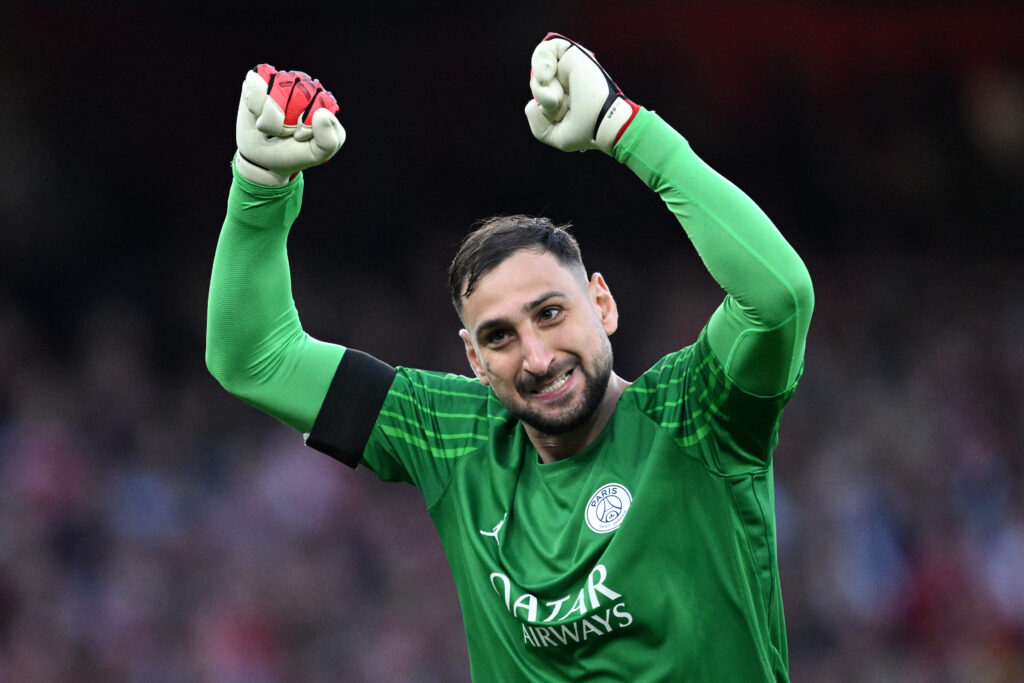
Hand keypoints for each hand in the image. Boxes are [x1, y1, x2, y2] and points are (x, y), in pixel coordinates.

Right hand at [235, 65, 345, 185]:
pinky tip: (258, 115)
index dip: (306, 124)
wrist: (262, 158)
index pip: (320, 101)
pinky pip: (256, 85)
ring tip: (272, 127)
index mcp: (322, 101)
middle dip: (287, 123)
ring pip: (277, 89)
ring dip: (270, 118)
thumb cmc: (293, 152)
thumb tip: (321, 113)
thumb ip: (329, 140)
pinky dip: (255, 107)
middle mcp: (303, 84)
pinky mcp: (257, 79)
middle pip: (299, 92)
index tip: (300, 136)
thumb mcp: (316, 154)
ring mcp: (280, 80)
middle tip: (285, 132)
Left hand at [524, 33, 638, 154]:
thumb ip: (536, 120)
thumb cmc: (584, 131)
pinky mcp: (572, 55)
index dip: (542, 108)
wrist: (603, 121)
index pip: (539, 94)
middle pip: (537, 82)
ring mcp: (568, 67)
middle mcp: (565, 80)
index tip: (559, 118)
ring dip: (543, 87)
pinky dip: (541, 64)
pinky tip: (547, 78)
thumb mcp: (551, 134)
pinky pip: (545, 50)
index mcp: (562, 97)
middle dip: (545, 100)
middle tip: (563, 108)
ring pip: (538, 67)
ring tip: (558, 97)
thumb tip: (532, 101)